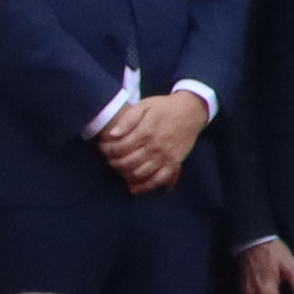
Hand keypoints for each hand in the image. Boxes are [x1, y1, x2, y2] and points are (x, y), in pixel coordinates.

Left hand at [95, 88, 209, 193]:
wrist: (192, 110)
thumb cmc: (165, 107)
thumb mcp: (144, 106)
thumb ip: (128, 119)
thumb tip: (112, 134)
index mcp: (146, 132)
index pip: (120, 147)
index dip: (106, 150)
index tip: (101, 148)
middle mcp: (156, 147)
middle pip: (127, 163)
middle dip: (113, 163)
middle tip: (108, 159)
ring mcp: (166, 156)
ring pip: (140, 173)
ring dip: (125, 174)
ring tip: (119, 169)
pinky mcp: (175, 163)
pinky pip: (158, 180)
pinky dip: (145, 186)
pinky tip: (134, 188)